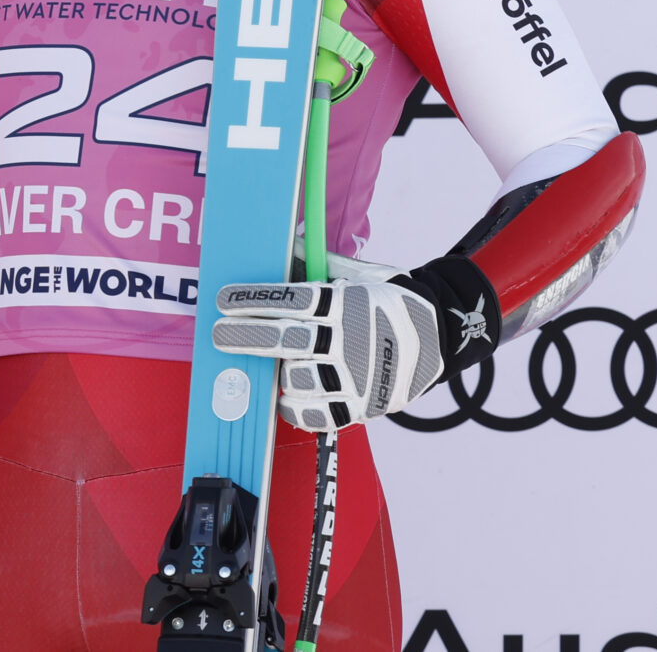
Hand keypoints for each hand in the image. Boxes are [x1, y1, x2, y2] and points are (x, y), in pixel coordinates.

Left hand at [213, 254, 498, 430]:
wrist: (439, 336)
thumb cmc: (383, 300)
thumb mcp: (356, 273)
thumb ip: (314, 263)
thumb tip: (276, 242)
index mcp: (346, 302)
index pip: (290, 299)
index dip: (252, 299)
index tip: (222, 299)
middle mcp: (350, 339)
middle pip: (287, 339)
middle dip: (245, 336)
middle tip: (217, 334)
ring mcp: (358, 375)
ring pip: (300, 378)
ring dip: (275, 372)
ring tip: (261, 365)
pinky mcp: (364, 406)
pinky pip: (319, 415)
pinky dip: (295, 408)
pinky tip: (283, 395)